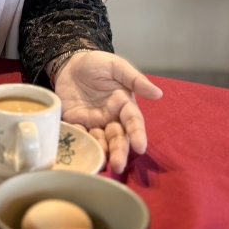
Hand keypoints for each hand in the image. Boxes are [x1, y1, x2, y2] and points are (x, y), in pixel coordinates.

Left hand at [53, 51, 161, 173]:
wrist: (70, 63)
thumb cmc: (97, 64)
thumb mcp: (117, 67)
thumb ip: (135, 80)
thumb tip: (158, 93)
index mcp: (123, 105)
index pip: (133, 122)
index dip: (137, 134)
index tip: (140, 147)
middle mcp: (110, 117)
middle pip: (117, 138)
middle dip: (119, 152)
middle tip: (118, 165)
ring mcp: (92, 122)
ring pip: (99, 141)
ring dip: (101, 152)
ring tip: (101, 162)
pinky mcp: (74, 122)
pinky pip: (77, 134)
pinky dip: (78, 142)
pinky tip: (79, 149)